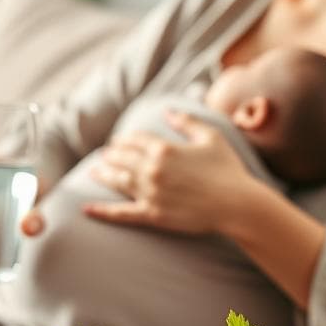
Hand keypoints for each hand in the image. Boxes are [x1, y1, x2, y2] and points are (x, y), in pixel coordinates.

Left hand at [85, 110, 255, 233]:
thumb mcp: (210, 137)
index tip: (118, 140)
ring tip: (94, 171)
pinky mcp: (152, 215)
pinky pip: (121, 213)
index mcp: (165, 149)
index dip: (125, 139)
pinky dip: (102, 211)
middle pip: (123, 158)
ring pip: (118, 180)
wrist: (237, 205)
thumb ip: (186, 122)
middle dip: (112, 154)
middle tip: (104, 154)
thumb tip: (167, 110)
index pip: (136, 140)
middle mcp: (153, 169)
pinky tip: (87, 209)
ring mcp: (150, 193)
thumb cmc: (228, 170)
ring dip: (104, 174)